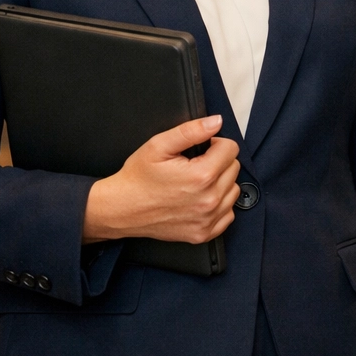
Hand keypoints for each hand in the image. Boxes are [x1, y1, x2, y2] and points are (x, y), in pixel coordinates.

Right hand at [83, 115, 240, 244]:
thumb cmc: (138, 178)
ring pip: (233, 191)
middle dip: (218, 162)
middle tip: (194, 165)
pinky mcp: (203, 234)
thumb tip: (216, 122)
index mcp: (201, 176)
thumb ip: (191, 130)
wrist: (121, 209)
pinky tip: (200, 199)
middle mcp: (208, 200)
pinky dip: (219, 206)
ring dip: (221, 183)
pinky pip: (228, 215)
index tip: (201, 149)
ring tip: (196, 182)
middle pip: (234, 169)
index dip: (215, 143)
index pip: (231, 149)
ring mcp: (207, 220)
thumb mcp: (159, 145)